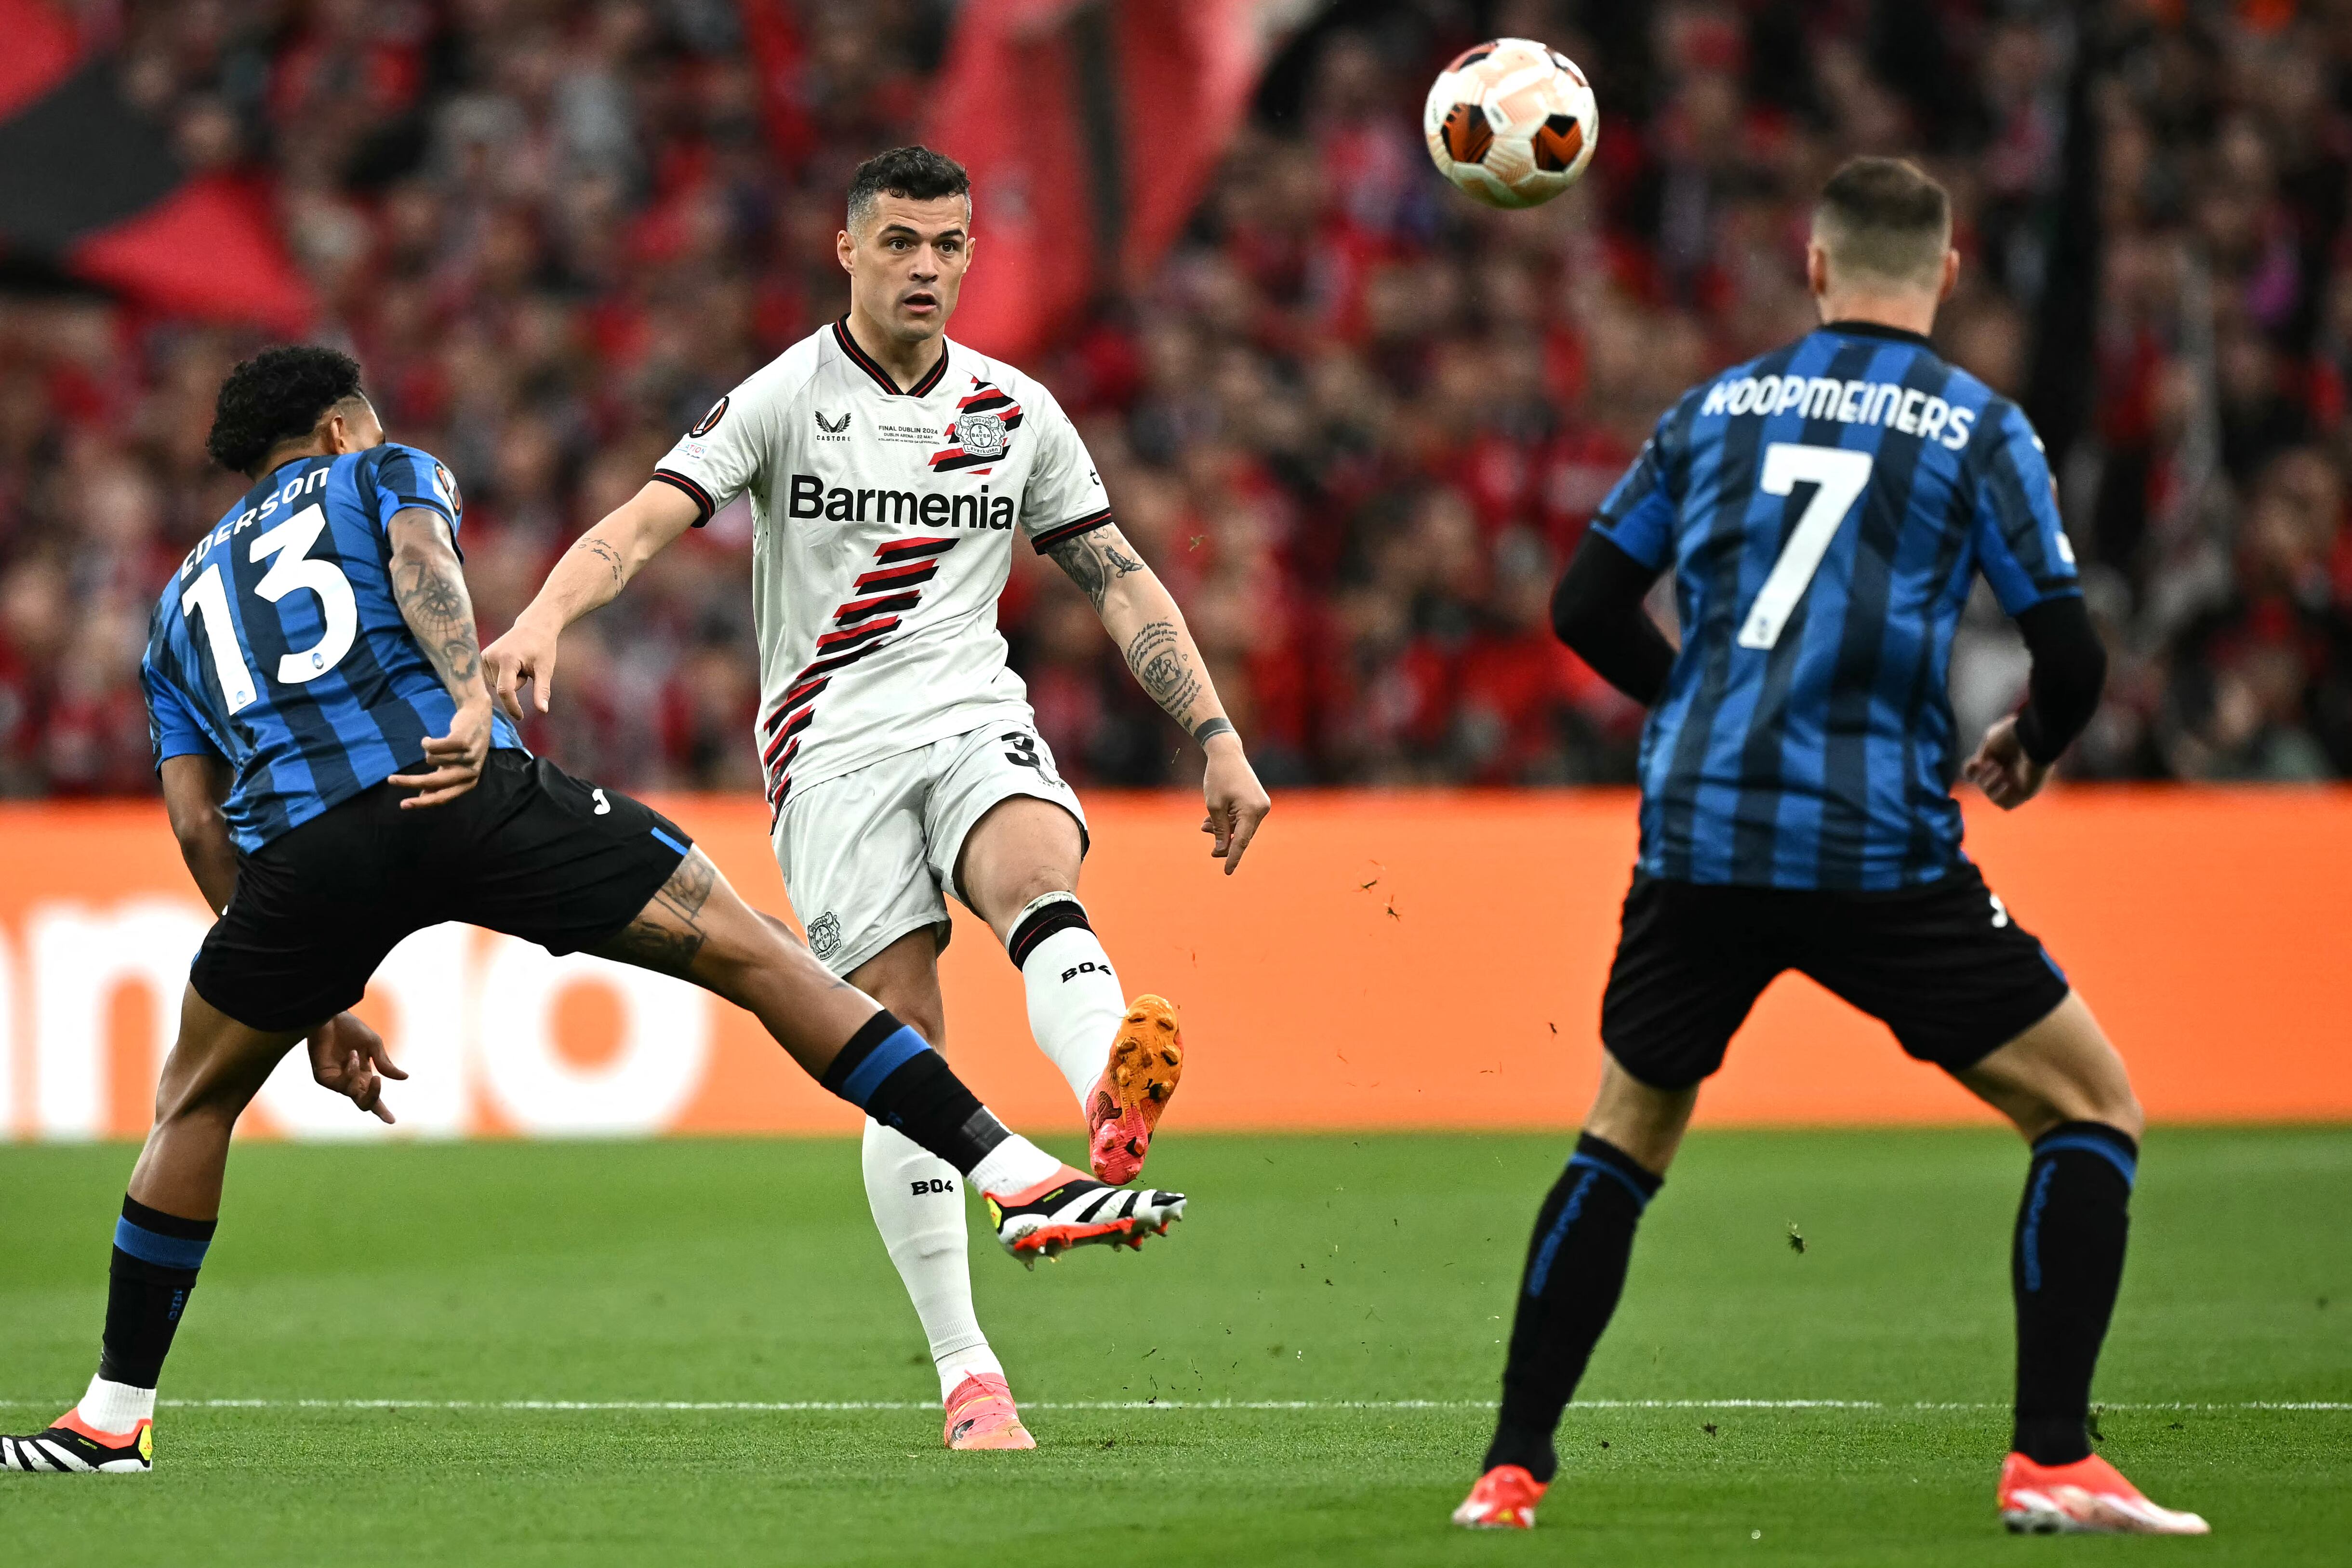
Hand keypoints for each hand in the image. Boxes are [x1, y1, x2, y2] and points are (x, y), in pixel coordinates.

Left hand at [307, 1012, 406, 1123]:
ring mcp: (336, 1080)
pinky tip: (351, 1056)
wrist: (331, 1017)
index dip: (382, 1110)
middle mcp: (350, 1080)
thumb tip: (405, 1078)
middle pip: (364, 1102)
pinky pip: (340, 1084)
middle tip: (377, 1080)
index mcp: (364, 1075)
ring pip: (352, 1093)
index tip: (392, 1121)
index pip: (374, 1097)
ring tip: (355, 1053)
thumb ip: (385, 1064)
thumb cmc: (351, 1028)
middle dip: (373, 1097)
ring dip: (357, 1076)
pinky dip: (349, 1072)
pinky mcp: (323, 1077)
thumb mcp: (374, 1045)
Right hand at [390, 694, 492, 807]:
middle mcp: (471, 772)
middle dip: (410, 782)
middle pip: (434, 781)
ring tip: (435, 745)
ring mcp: (469, 756)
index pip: (443, 797)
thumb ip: (441, 781)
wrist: (478, 716)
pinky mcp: (463, 741)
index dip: (422, 803)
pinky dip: (427, 742)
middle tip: (390, 779)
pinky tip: (429, 739)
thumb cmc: (464, 746)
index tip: (402, 805)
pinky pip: (433, 747)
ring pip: (431, 760)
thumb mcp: (454, 766)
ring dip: (428, 751)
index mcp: (469, 782)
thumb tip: (422, 797)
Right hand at [484, 615, 560, 723]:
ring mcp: (484, 656)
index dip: (512, 707)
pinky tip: (511, 663)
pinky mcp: (482, 657)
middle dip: (518, 685)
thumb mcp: (545, 669)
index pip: (506, 691)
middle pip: (503, 689)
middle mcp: (491, 657)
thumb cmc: (542, 648)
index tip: (521, 717)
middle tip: (527, 668)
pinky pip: (493, 679)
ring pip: (498, 685)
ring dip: (510, 680)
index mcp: (507, 660)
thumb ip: (542, 690)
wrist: (534, 627)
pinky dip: (504, 676)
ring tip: (519, 663)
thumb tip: (543, 711)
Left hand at [1200, 735, 1270, 874]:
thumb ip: (1218, 830)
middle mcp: (1262, 809)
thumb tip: (1220, 850)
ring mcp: (1262, 805)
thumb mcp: (1214, 806)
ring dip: (1225, 830)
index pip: (1241, 841)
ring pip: (1242, 828)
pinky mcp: (1258, 801)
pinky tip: (1214, 818)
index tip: (1227, 872)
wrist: (1227, 752)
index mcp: (1252, 810)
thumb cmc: (1218, 777)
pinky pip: (1244, 819)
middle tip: (1208, 846)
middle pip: (1242, 836)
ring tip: (1205, 825)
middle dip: (1224, 841)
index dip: (1233, 858)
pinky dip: (1230, 822)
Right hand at [1963, 714, 2049, 809]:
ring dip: (1989, 786)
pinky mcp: (2026, 792)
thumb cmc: (2012, 736)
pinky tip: (2006, 783)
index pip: (1981, 773)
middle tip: (1994, 765)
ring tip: (2000, 771)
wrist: (2033, 737)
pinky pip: (2006, 806)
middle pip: (1984, 786)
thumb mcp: (1989, 743)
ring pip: (1993, 797)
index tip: (1976, 763)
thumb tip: (1974, 773)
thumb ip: (1979, 759)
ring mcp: (2018, 784)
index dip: (1971, 771)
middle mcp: (2009, 774)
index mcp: (2001, 761)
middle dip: (1983, 777)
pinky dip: (2000, 796)